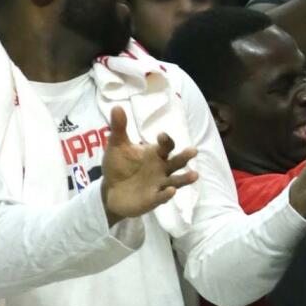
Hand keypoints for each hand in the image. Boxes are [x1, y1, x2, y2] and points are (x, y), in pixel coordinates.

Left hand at [101, 106, 198, 224]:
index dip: (166, 140)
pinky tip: (170, 191)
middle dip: (185, 157)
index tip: (161, 135)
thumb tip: (116, 107)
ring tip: (195, 175)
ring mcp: (160, 184)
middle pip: (177, 162)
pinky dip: (167, 194)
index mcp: (156, 154)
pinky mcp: (154, 199)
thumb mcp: (117, 146)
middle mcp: (162, 168)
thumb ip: (119, 128)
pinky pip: (163, 196)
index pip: (166, 146)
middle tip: (193, 151)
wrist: (111, 190)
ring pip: (177, 181)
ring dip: (185, 178)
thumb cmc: (119, 166)